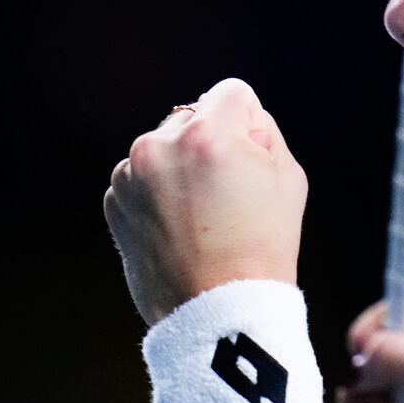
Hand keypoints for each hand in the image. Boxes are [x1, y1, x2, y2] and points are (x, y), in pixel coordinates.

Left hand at [104, 77, 307, 325]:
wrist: (218, 309)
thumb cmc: (263, 246)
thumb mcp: (289, 179)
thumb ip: (264, 133)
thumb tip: (240, 121)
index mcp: (208, 134)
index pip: (232, 92)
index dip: (251, 125)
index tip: (252, 163)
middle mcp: (160, 144)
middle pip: (196, 118)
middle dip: (212, 145)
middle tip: (230, 198)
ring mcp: (130, 173)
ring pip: (167, 147)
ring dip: (182, 168)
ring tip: (204, 218)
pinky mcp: (114, 200)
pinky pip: (143, 177)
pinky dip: (160, 194)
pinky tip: (181, 229)